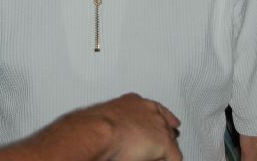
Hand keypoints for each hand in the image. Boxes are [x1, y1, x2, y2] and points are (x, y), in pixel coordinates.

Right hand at [0, 93, 181, 160]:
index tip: (168, 122)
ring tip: (159, 156)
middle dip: (166, 131)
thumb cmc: (83, 128)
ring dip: (164, 151)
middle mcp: (146, 109)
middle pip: (165, 121)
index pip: (152, 107)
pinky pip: (174, 159)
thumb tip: (82, 133)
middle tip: (167, 141)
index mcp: (130, 101)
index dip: (159, 116)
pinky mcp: (164, 145)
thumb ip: (96, 124)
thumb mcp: (91, 120)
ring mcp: (157, 126)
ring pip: (170, 141)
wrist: (91, 132)